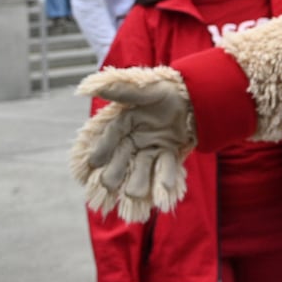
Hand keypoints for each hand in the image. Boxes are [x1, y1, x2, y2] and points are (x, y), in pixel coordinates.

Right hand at [70, 66, 195, 222]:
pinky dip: (165, 176)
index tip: (93, 163)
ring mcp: (152, 147)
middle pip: (124, 157)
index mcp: (126, 121)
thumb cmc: (167, 90)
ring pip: (143, 166)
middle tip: (107, 186)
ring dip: (140, 180)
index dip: (103, 148)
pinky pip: (166, 165)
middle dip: (116, 172)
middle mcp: (136, 137)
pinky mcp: (169, 152)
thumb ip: (121, 91)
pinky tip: (165, 188)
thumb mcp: (145, 89)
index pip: (112, 135)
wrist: (195, 95)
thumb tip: (87, 88)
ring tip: (135, 194)